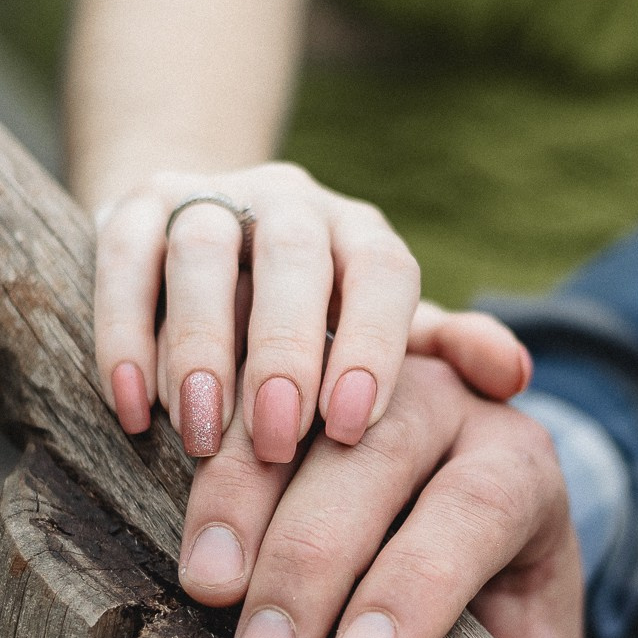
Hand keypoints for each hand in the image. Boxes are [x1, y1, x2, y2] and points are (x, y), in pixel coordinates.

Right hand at [93, 164, 528, 459]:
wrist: (202, 250)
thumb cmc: (311, 324)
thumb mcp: (380, 338)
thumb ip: (443, 354)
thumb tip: (515, 375)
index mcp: (359, 234)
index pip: (380, 269)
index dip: (370, 342)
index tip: (350, 426)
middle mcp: (290, 203)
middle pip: (293, 255)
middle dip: (284, 350)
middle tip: (275, 439)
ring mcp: (206, 198)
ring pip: (203, 251)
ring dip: (199, 345)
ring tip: (200, 434)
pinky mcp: (128, 209)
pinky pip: (122, 257)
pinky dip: (124, 333)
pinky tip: (132, 407)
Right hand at [175, 353, 598, 637]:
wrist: (450, 495)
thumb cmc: (487, 597)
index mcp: (519, 467)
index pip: (476, 509)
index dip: (420, 583)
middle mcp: (449, 401)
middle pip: (380, 452)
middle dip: (316, 557)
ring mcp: (360, 370)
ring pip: (302, 412)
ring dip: (246, 499)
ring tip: (206, 592)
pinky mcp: (291, 367)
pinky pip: (243, 393)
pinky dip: (209, 451)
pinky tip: (181, 514)